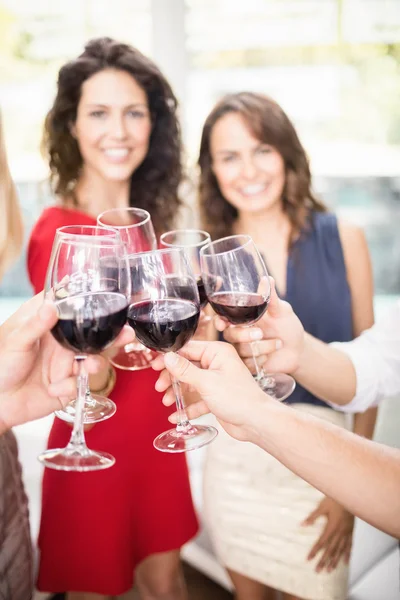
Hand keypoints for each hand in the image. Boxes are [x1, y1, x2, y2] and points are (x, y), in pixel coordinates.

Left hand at [0, 296, 133, 431]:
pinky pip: (80, 382)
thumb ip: (35, 325)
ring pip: (93, 358)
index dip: (90, 300)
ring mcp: (66, 361)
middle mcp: (60, 340)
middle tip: (127, 333)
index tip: (109, 296)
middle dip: (112, 334)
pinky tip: (53, 388)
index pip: (71, 305)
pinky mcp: (69, 383)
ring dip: (95, 363)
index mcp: (46, 321)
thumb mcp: (15, 342)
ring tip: (89, 367)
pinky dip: (69, 386)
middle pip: (92, 333)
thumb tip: (51, 307)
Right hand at [151, 340, 266, 440]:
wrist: (256, 422)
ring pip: (190, 383)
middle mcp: (217, 363)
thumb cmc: (238, 398)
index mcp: (217, 352)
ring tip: (166, 401)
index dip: (170, 357)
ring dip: (177, 392)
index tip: (155, 365)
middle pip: (187, 366)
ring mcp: (216, 380)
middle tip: (159, 387)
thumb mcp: (206, 382)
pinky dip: (187, 407)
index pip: (187, 349)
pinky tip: (177, 417)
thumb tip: (167, 357)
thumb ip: (185, 370)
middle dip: (172, 377)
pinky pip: (197, 399)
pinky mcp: (216, 396)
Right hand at [215, 278, 304, 374]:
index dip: (219, 321)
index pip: (223, 317)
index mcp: (242, 318)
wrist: (298, 350)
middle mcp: (239, 333)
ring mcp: (242, 350)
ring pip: (240, 350)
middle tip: (260, 333)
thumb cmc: (288, 327)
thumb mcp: (282, 310)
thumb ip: (272, 297)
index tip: (223, 323)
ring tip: (278, 343)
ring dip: (261, 347)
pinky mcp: (248, 364)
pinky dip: (260, 360)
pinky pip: (247, 364)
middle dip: (244, 335)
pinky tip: (270, 357)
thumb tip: (268, 279)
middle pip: (229, 335)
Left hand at [303, 497, 353, 571]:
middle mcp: (339, 533)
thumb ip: (312, 517)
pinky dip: (347, 554)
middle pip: (330, 550)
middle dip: (323, 560)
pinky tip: (345, 562)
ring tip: (329, 570)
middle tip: (318, 570)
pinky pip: (350, 545)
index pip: (321, 542)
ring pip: (340, 550)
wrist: (349, 496)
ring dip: (334, 561)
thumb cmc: (335, 499)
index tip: (309, 559)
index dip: (315, 551)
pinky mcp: (351, 531)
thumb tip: (301, 525)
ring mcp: (346, 533)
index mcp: (331, 527)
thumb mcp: (322, 507)